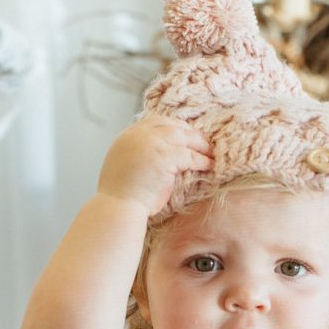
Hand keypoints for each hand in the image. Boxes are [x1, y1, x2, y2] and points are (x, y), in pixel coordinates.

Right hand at [97, 115, 213, 215]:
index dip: (174, 127)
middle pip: (171, 125)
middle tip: (204, 142)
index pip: (156, 122)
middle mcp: (138, 135)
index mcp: (128, 136)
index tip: (185, 135)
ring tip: (211, 153)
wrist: (118, 206)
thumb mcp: (127, 164)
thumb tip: (161, 154)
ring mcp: (151, 144)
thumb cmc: (122, 195)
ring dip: (199, 145)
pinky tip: (209, 165)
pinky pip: (189, 155)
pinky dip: (201, 160)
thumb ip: (141, 153)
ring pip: (183, 137)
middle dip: (189, 133)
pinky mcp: (164, 157)